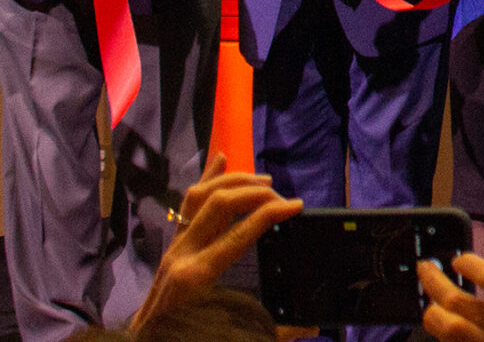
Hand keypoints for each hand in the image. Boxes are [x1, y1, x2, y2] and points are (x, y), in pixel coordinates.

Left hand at [128, 151, 300, 333]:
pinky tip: (221, 160)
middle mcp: (181, 254)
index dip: (270, 214)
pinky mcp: (172, 248)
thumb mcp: (229, 337)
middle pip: (219, 204)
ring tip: (263, 182)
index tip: (296, 206)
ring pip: (199, 197)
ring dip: (233, 182)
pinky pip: (186, 206)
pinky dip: (206, 180)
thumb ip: (271, 331)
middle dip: (255, 193)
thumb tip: (311, 328)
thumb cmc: (183, 341)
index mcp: (197, 276)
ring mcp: (173, 248)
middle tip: (282, 199)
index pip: (240, 232)